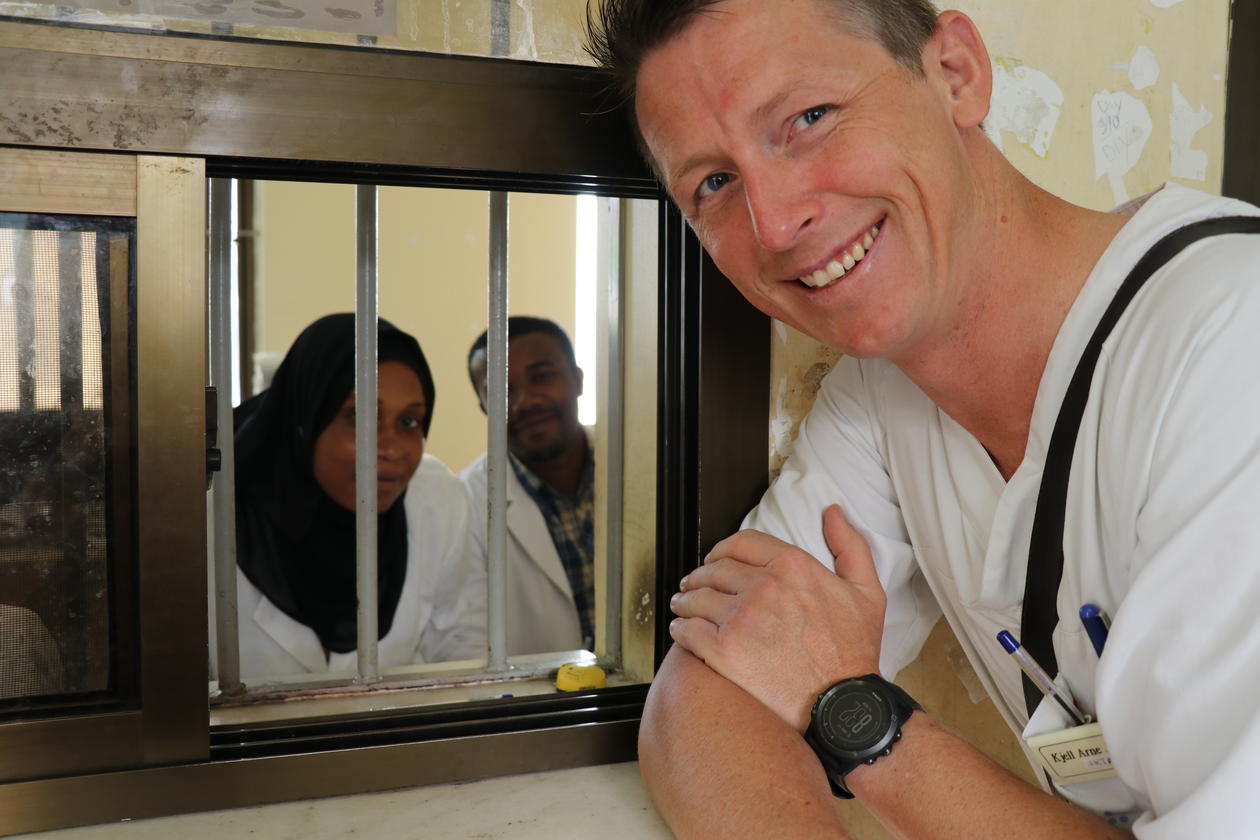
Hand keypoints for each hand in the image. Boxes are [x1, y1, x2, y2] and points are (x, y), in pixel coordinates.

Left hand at [668, 504, 886, 731]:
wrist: (842, 703)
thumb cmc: (853, 652)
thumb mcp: (866, 591)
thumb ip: (849, 546)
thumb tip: (833, 513)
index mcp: (792, 566)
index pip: (740, 543)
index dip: (722, 549)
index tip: (716, 559)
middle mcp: (763, 587)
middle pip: (714, 569)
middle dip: (700, 575)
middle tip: (693, 584)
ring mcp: (741, 618)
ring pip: (696, 597)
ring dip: (685, 600)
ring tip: (682, 605)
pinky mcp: (724, 651)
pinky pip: (688, 631)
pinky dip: (679, 629)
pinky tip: (681, 631)